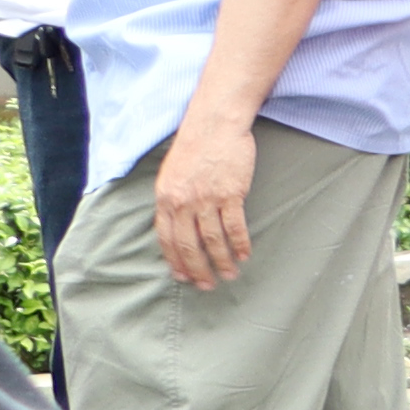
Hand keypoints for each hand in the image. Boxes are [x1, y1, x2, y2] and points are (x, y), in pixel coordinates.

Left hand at [156, 114, 259, 289]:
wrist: (214, 125)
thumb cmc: (194, 147)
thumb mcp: (171, 174)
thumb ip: (172, 200)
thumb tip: (176, 224)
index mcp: (165, 198)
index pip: (166, 238)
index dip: (175, 260)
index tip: (182, 276)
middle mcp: (183, 202)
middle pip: (189, 245)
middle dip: (198, 269)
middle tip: (207, 285)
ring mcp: (207, 199)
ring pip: (213, 240)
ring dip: (222, 261)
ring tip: (229, 275)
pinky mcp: (231, 194)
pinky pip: (235, 226)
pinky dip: (240, 243)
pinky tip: (244, 254)